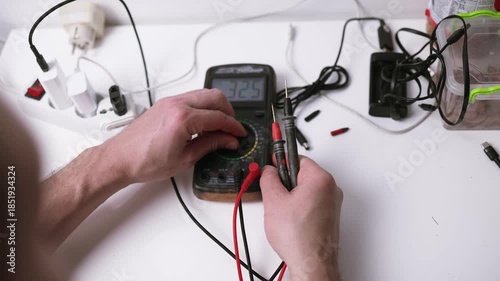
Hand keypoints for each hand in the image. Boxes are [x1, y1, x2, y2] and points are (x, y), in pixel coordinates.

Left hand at [102, 88, 245, 183]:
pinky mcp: (164, 103)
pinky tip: (203, 123)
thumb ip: (211, 145)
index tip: (240, 134)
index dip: (234, 127)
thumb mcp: (185, 158)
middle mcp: (176, 104)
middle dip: (229, 111)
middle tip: (232, 128)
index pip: (219, 117)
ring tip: (219, 127)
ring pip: (204, 94)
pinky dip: (203, 106)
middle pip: (215, 97)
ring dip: (216, 107)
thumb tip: (228, 140)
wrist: (120, 159)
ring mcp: (170, 101)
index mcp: (183, 118)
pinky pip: (191, 98)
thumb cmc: (145, 161)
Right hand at [260, 156, 342, 280]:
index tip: (272, 164)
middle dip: (286, 183)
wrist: (312, 263)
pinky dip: (300, 207)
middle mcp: (331, 188)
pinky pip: (312, 203)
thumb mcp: (273, 201)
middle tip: (275, 196)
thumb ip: (269, 178)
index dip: (280, 162)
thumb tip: (268, 170)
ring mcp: (332, 203)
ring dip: (292, 196)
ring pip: (306, 190)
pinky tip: (291, 220)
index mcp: (320, 179)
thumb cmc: (299, 237)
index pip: (297, 158)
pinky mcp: (330, 216)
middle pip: (302, 174)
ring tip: (283, 213)